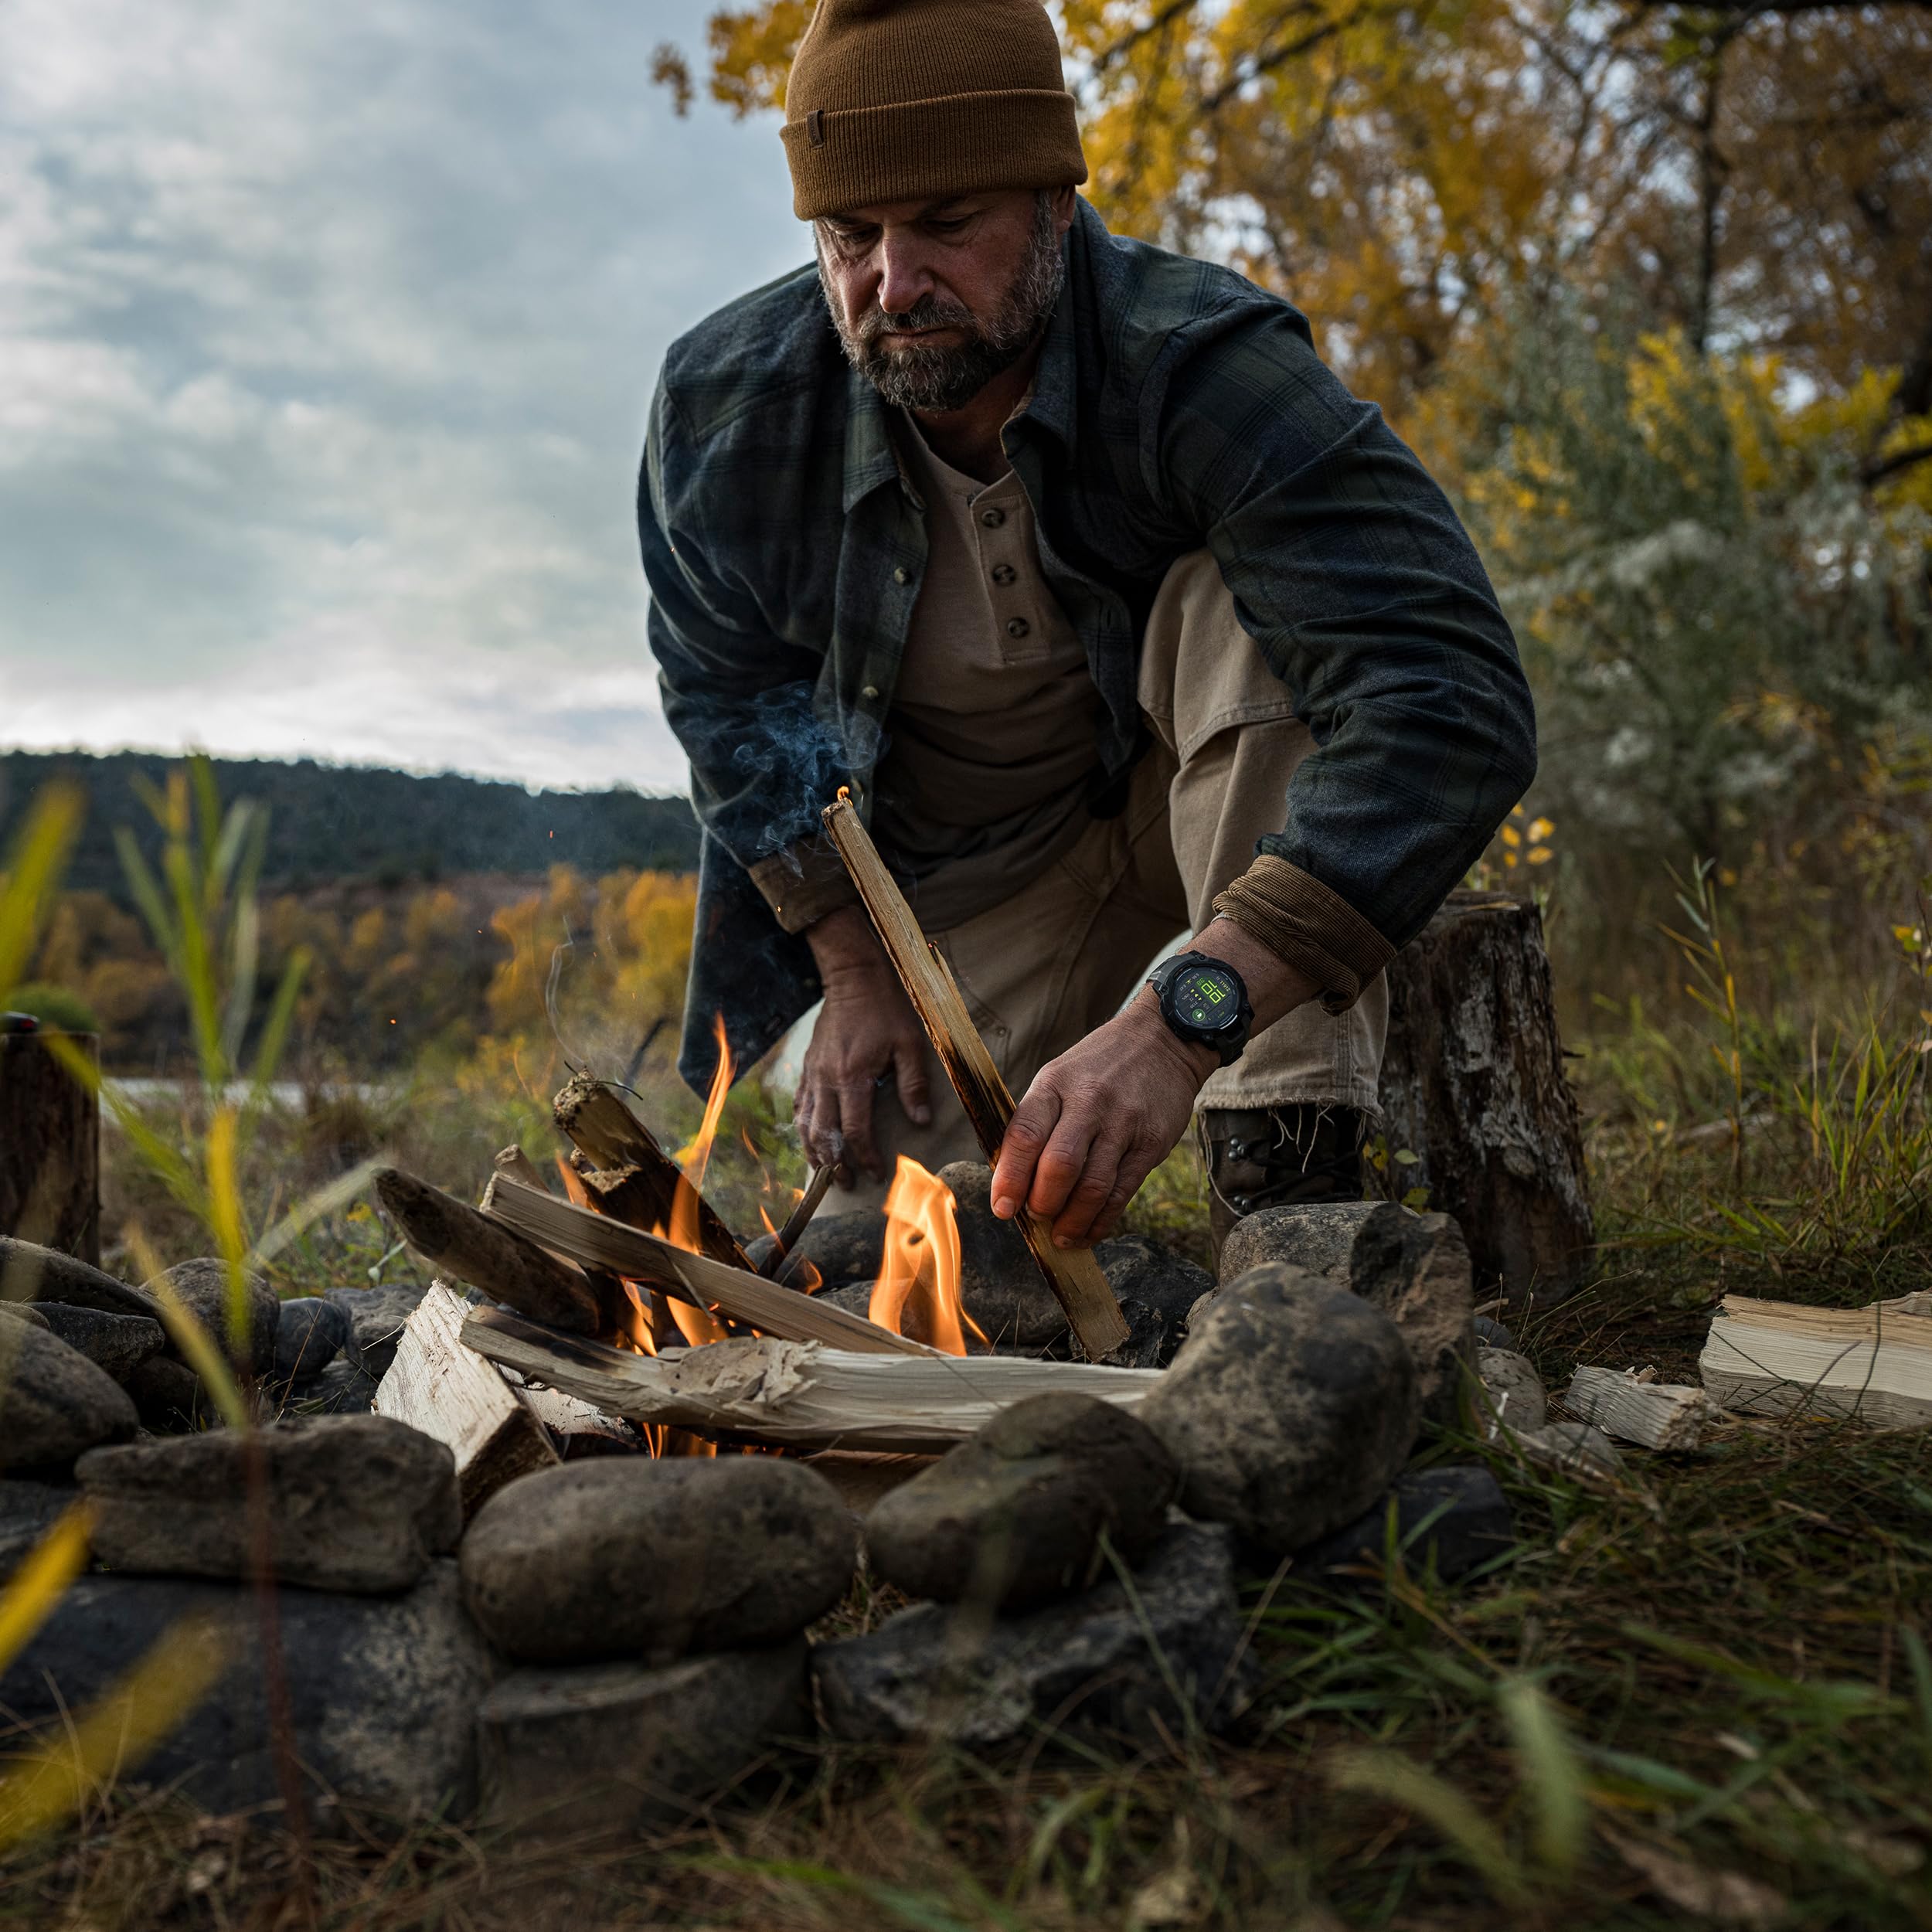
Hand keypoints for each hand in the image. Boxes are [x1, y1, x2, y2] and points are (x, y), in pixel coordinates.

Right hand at [797, 905, 930, 1181]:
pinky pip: (799, 1105)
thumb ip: (914, 1084)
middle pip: (823, 1135)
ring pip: (805, 1124)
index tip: (876, 1172)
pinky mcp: (807, 1066)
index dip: (865, 1156)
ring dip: (814, 1151)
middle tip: (846, 1183)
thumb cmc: (886, 1009)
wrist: (853, 978)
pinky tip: (810, 1139)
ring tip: (826, 1171)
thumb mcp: (909, 1043)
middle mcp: (827, 1080)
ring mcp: (812, 1074)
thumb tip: (921, 1121)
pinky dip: (803, 1127)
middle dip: (834, 1163)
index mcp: (853, 1077)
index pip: (855, 1130)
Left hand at [990, 991, 1214, 1246]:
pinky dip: (1102, 1220)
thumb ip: (1036, 1122)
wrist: (1163, 1040)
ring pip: (1093, 1187)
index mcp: (1055, 1085)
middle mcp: (1089, 1102)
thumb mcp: (1058, 1077)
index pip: (1024, 1135)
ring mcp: (1123, 1123)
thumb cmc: (1098, 1067)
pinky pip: (1122, 1192)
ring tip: (1061, 1235)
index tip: (1003, 1208)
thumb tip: (1012, 1182)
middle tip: (1037, 1217)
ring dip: (1072, 1221)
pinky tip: (1089, 1230)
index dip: (1010, 1178)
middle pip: (1059, 1166)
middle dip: (1043, 1204)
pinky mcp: (1151, 1143)